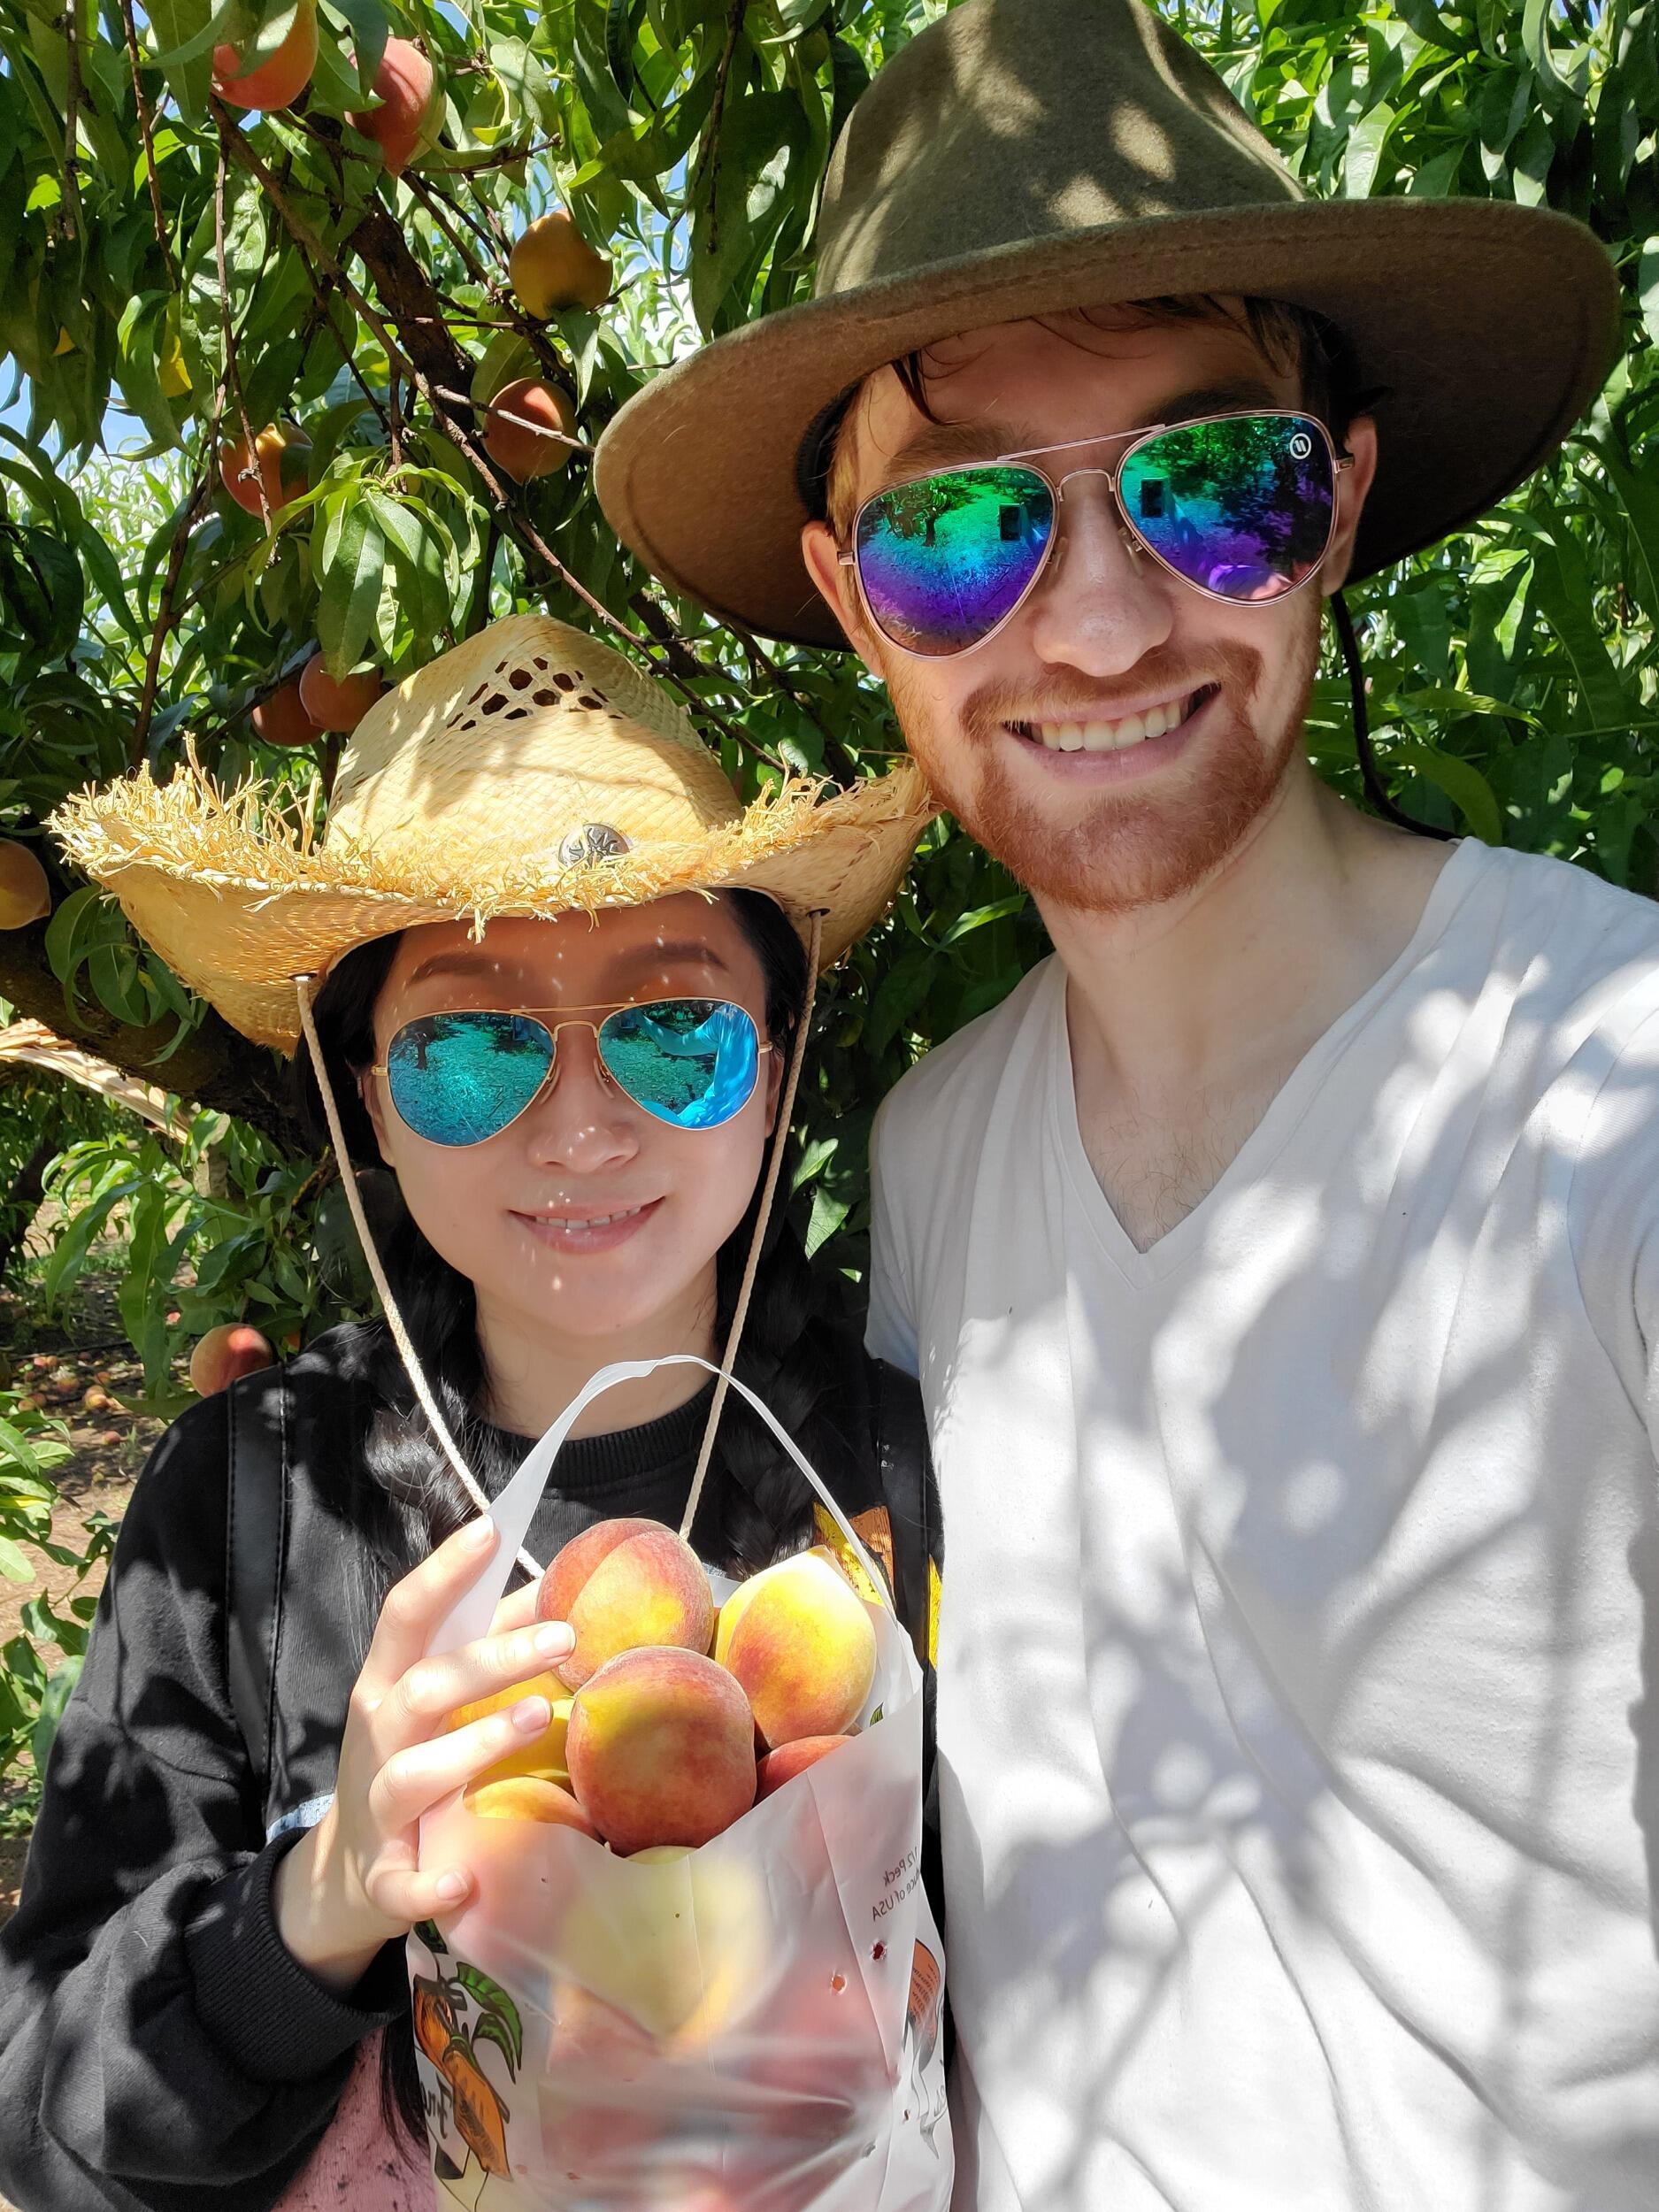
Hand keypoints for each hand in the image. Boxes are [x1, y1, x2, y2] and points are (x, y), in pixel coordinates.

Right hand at [273, 1516, 572, 1995]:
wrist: (342, 1875)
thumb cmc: (409, 1759)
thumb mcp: (433, 1698)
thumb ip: (486, 1644)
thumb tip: (557, 1592)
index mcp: (387, 1683)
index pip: (407, 1614)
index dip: (445, 1571)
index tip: (491, 1528)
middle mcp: (377, 1737)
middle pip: (426, 1686)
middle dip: (492, 1659)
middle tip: (565, 1638)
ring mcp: (376, 1808)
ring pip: (415, 1772)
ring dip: (475, 1746)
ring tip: (540, 1718)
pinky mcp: (382, 1878)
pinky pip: (400, 1885)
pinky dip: (427, 1886)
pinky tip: (462, 1883)